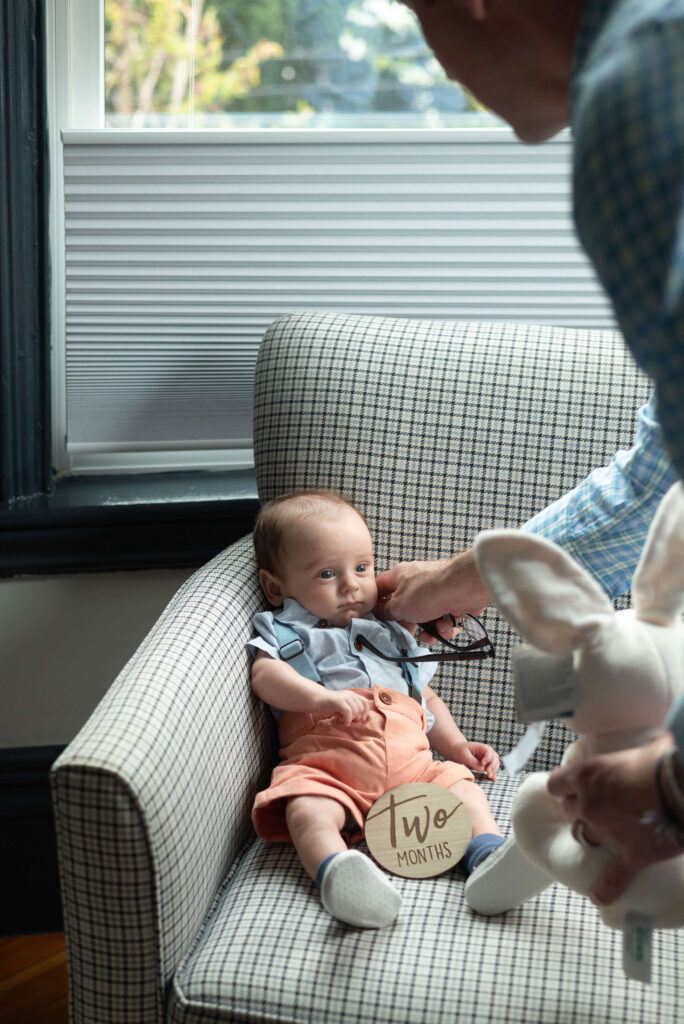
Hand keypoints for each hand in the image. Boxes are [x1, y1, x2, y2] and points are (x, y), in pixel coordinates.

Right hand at [317, 689, 370, 727]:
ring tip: (343, 720)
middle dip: (356, 717)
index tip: (362, 719)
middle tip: (348, 720)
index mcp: (352, 695)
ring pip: (355, 711)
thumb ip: (352, 710)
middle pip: (360, 708)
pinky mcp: (339, 701)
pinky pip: (348, 712)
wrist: (318, 700)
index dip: (366, 711)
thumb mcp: (343, 707)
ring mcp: (345, 697)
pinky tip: (344, 722)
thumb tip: (359, 719)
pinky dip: (348, 719)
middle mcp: (350, 695)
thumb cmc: (330, 705)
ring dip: (351, 719)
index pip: (365, 702)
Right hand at [374, 549, 488, 642]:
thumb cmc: (430, 590)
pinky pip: (442, 621)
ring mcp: (435, 593)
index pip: (381, 588)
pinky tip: (447, 625)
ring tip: (435, 630)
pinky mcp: (451, 602)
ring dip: (430, 630)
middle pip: (405, 608)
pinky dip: (444, 627)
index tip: (376, 618)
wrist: (464, 588)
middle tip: (408, 634)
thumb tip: (380, 613)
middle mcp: (417, 583)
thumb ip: (386, 611)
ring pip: (426, 619)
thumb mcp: (399, 605)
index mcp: (399, 576)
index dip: (376, 604)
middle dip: (408, 625)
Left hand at [452, 741, 499, 780]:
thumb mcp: (464, 755)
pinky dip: (493, 773)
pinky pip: (492, 768)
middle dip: (493, 765)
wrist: (456, 751)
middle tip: (488, 772)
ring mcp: (486, 758)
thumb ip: (473, 762)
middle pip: (495, 757)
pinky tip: (493, 778)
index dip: (487, 758)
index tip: (482, 764)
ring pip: (495, 763)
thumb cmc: (459, 751)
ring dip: (494, 770)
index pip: (489, 751)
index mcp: (481, 747)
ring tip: (489, 776)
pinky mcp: (485, 764)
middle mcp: (486, 752)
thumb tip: (482, 769)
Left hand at [547, 732, 681, 904]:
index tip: (574, 786)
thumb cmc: (663, 757)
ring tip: (606, 833)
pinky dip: (606, 889)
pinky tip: (599, 898)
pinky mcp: (631, 855)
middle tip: (599, 806)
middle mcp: (589, 804)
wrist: (683, 784)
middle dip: (580, 808)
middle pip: (570, 810)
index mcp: (586, 775)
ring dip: (592, 834)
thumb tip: (655, 742)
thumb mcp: (643, 744)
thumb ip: (637, 750)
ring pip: (584, 837)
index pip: (557, 784)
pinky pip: (613, 877)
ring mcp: (607, 832)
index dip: (565, 786)